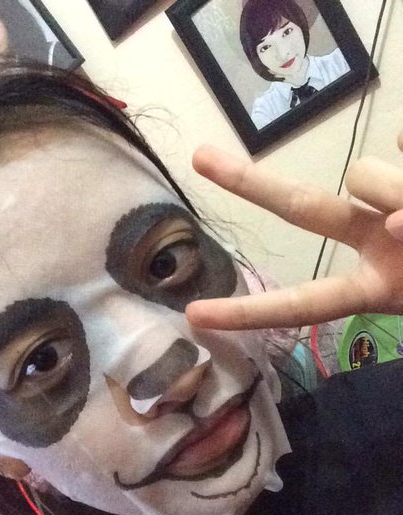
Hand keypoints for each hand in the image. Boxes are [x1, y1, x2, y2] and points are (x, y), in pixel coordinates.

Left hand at [186, 141, 402, 330]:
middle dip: (249, 183)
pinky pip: (400, 139)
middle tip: (198, 157)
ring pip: (363, 172)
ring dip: (397, 188)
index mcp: (371, 285)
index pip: (302, 303)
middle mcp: (372, 239)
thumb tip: (392, 213)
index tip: (193, 315)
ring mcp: (390, 200)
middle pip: (300, 206)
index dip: (249, 313)